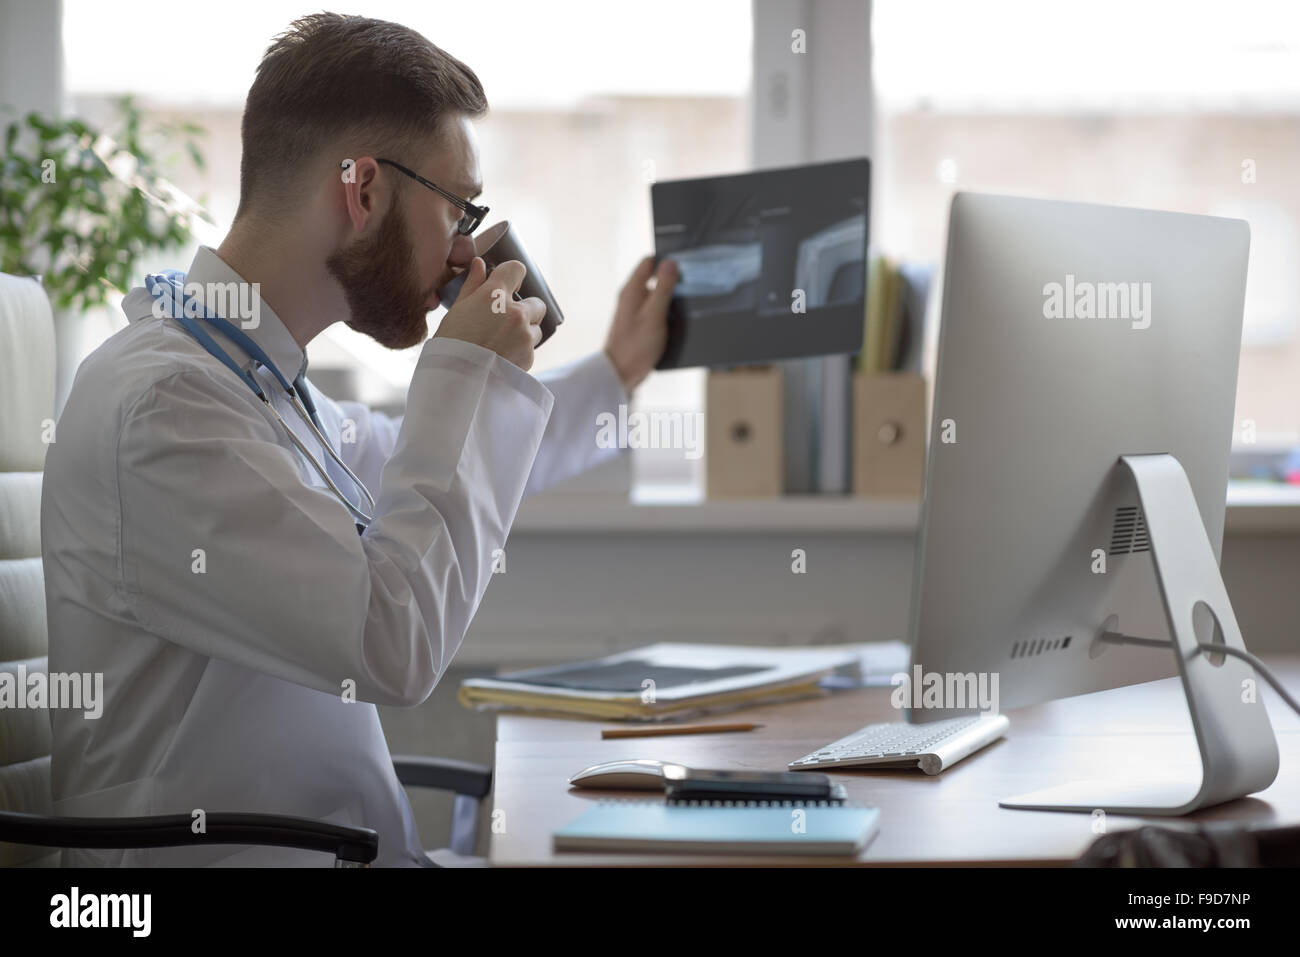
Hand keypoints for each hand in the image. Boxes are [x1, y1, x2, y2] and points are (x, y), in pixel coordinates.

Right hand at [433, 258, 545, 370]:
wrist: (456, 379)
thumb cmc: (451, 342)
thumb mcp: (457, 310)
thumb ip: (472, 285)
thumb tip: (479, 264)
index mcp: (494, 296)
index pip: (516, 269)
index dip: (513, 275)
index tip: (508, 284)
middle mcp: (515, 313)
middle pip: (537, 303)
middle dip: (526, 309)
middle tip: (507, 320)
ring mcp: (524, 336)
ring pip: (536, 328)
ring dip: (525, 332)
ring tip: (503, 342)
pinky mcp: (529, 356)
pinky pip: (531, 348)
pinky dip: (521, 351)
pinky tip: (502, 355)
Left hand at [604, 257, 677, 392]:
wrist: (620, 374)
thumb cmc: (636, 345)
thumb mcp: (654, 315)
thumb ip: (663, 288)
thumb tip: (671, 263)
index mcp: (632, 290)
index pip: (649, 262)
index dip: (666, 262)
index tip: (685, 267)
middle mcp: (632, 297)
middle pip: (654, 278)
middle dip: (673, 281)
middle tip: (692, 287)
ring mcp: (635, 311)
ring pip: (657, 296)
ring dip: (671, 298)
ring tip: (689, 304)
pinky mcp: (640, 324)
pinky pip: (656, 311)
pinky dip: (667, 312)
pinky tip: (679, 320)